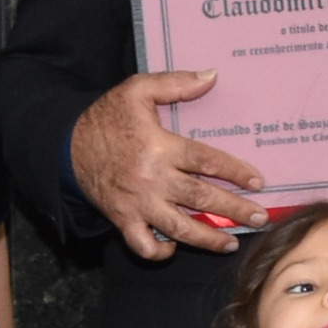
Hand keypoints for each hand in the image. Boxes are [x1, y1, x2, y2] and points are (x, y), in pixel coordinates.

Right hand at [72, 70, 264, 257]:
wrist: (66, 146)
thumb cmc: (106, 117)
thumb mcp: (137, 90)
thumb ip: (176, 83)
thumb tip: (212, 76)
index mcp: (159, 147)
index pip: (206, 161)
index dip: (234, 172)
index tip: (257, 181)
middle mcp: (152, 179)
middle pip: (201, 199)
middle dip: (235, 209)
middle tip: (260, 216)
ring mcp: (137, 204)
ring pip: (179, 228)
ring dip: (208, 238)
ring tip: (231, 242)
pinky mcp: (122, 220)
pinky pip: (144, 245)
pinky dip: (160, 251)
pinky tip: (175, 246)